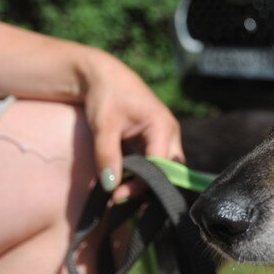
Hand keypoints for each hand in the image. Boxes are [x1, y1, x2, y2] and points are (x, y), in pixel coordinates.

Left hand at [80, 50, 182, 197]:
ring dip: (146, 182)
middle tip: (120, 197)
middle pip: (170, 170)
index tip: (116, 195)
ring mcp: (166, 136)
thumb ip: (107, 156)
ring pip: (166, 168)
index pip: (160, 166)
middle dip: (149, 187)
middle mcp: (170, 132)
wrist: (103, 76)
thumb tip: (111, 186)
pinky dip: (143, 173)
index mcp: (162, 126)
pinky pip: (157, 162)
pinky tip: (125, 182)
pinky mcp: (157, 139)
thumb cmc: (105, 96)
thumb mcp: (103, 126)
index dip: (141, 184)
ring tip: (121, 192)